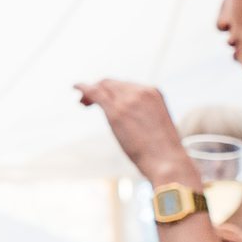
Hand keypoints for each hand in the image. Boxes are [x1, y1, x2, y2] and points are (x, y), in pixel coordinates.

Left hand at [74, 80, 190, 183]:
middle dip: (99, 89)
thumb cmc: (161, 149)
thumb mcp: (155, 124)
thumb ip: (142, 116)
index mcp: (153, 92)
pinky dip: (83, 88)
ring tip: (83, 102)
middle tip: (86, 103)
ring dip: (90, 92)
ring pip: (103, 86)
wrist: (166, 159)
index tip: (102, 99)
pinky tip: (75, 87)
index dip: (111, 89)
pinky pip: (95, 92)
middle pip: (112, 83)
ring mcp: (128, 100)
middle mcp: (141, 91)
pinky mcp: (116, 111)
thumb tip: (131, 123)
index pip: (126, 85)